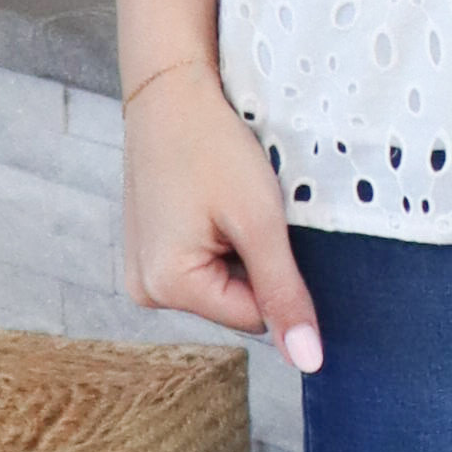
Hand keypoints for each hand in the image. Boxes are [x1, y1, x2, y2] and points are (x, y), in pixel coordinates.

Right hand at [121, 55, 322, 371]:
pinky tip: (208, 199)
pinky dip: (217, 237)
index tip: (261, 221)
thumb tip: (309, 362)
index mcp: (165, 287)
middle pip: (235, 303)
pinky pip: (202, 264)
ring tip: (222, 199)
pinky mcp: (148, 251)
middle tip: (239, 206)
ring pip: (222, 284)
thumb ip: (284, 294)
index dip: (273, 272)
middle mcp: (144, 290)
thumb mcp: (260, 222)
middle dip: (251, 260)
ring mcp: (141, 271)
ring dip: (235, 248)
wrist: (170, 89)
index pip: (254, 317)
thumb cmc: (213, 146)